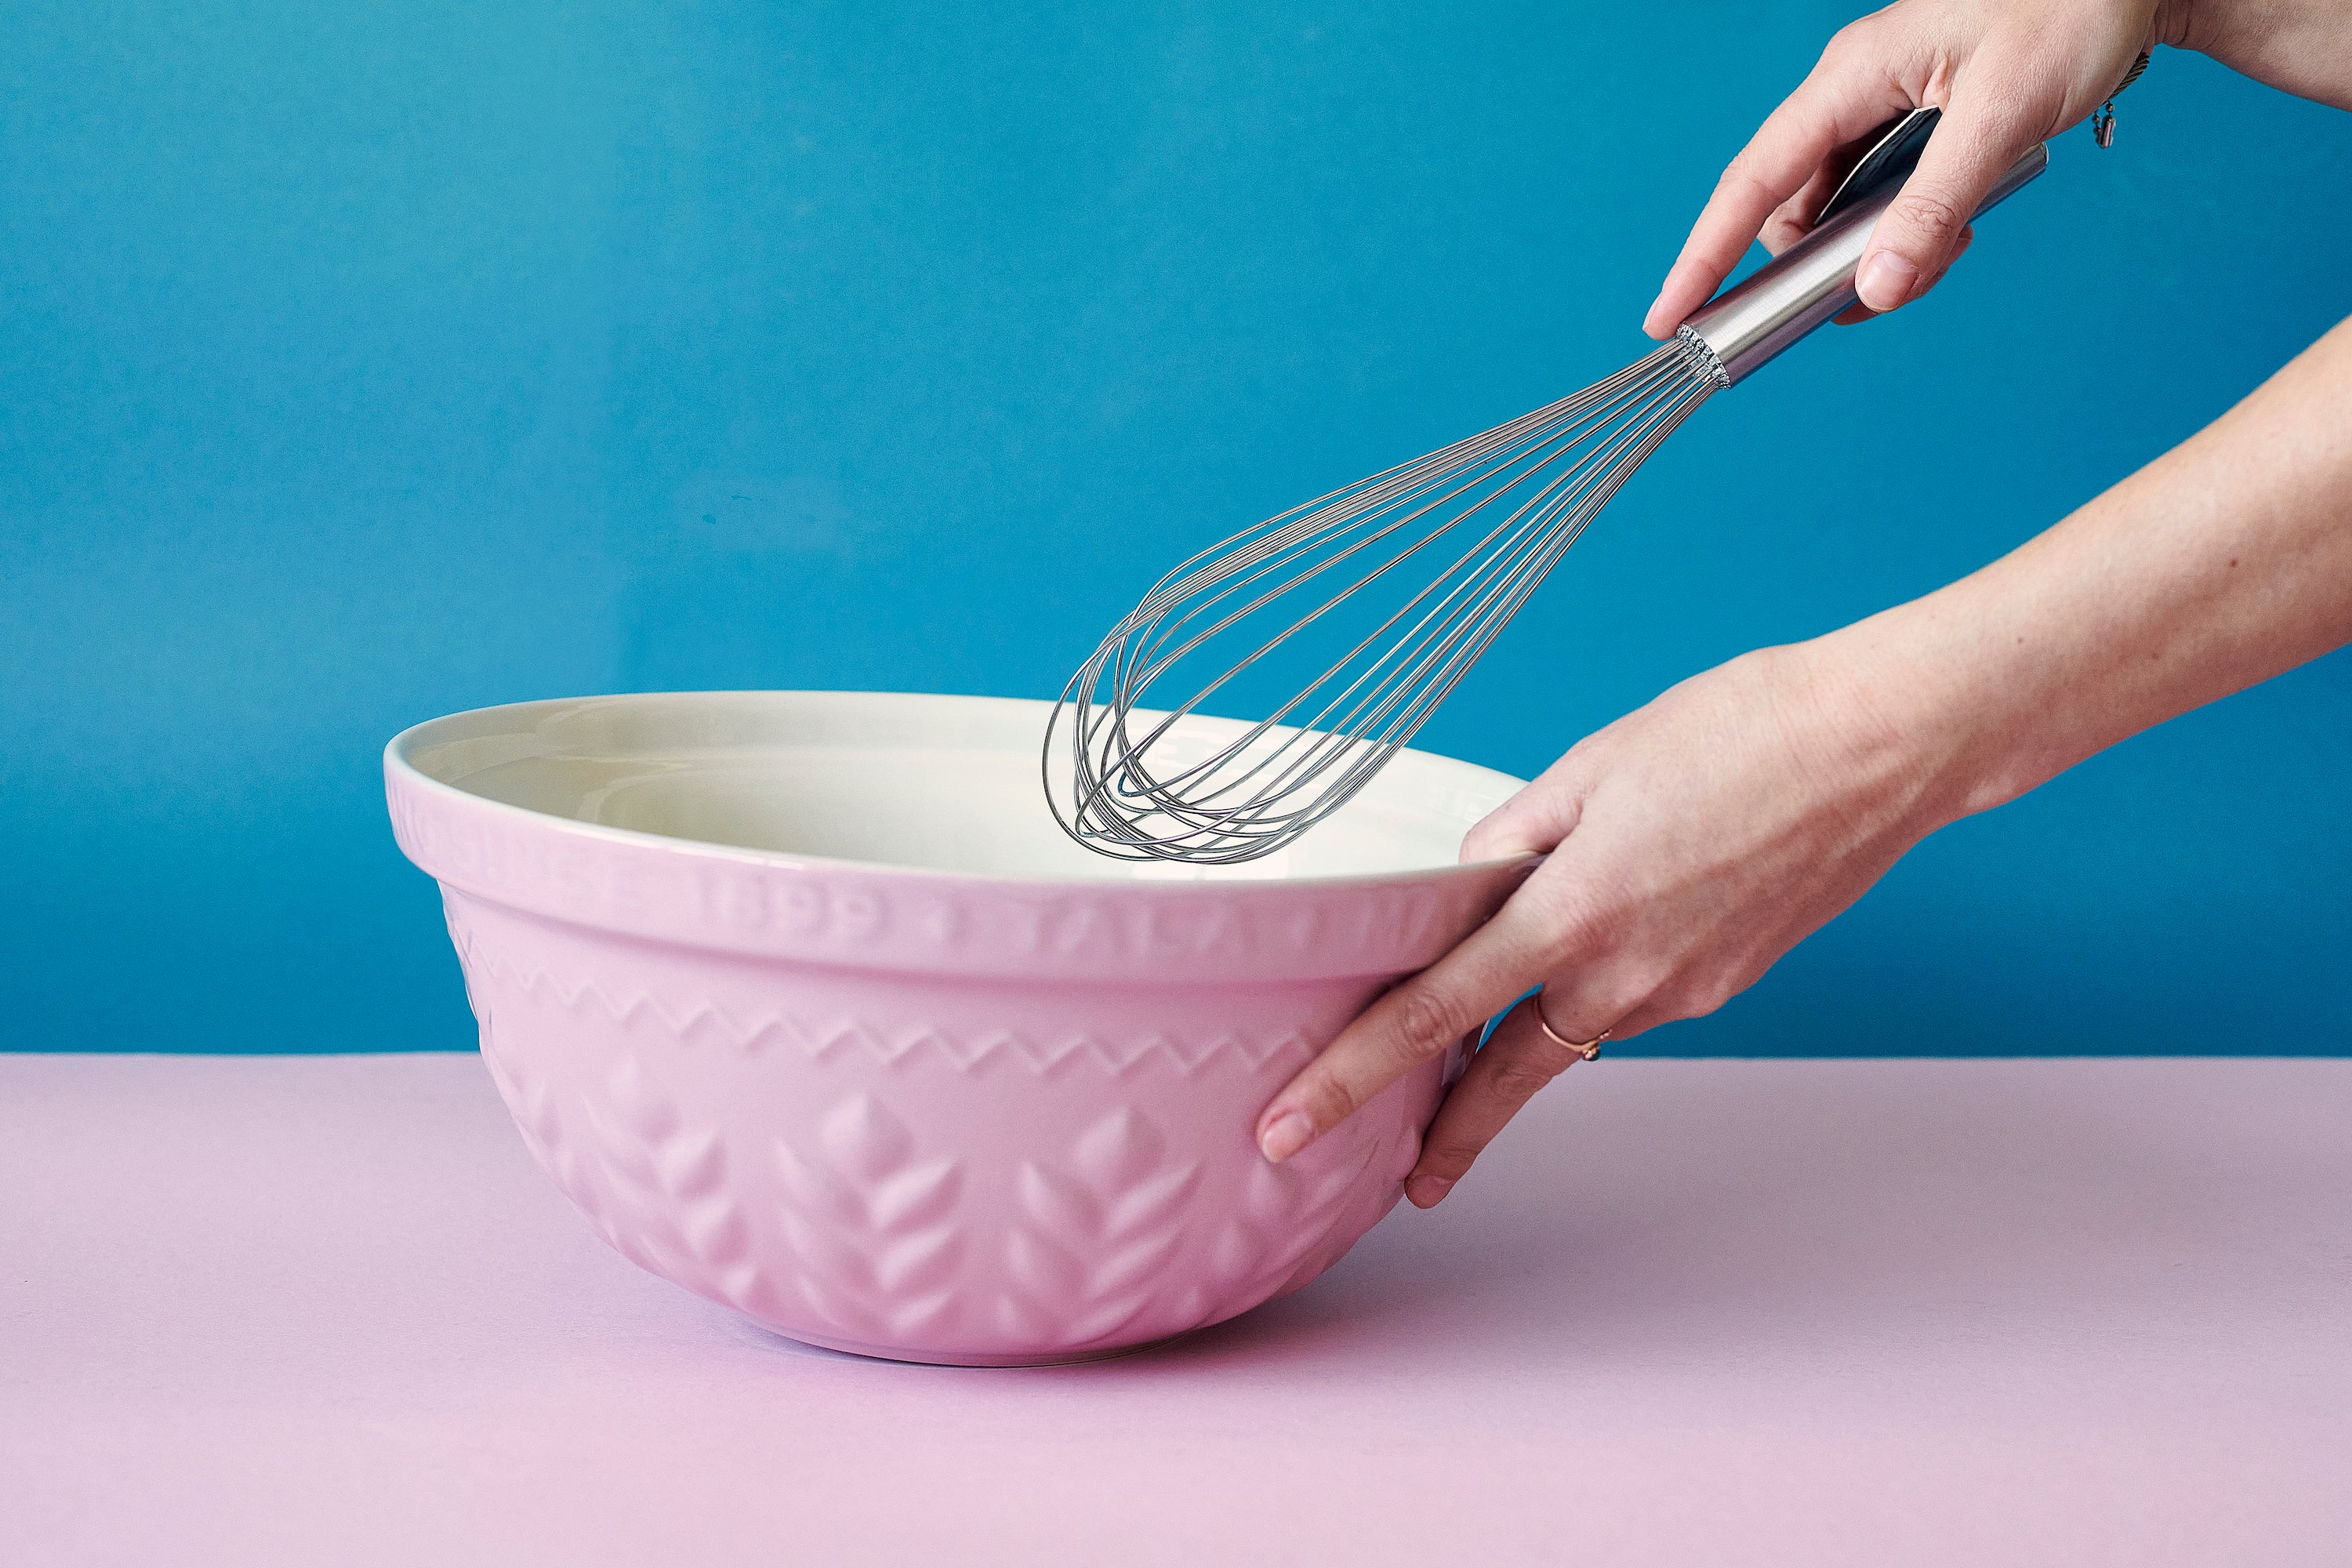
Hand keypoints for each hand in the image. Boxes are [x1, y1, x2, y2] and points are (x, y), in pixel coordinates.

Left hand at [1254, 640, 1967, 1204]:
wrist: (1883, 749)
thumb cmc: (1742, 730)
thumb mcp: (1594, 763)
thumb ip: (1514, 835)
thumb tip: (1465, 881)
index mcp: (1569, 911)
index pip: (1430, 1015)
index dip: (1349, 1080)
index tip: (1289, 1129)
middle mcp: (1622, 973)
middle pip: (1501, 1076)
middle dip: (1439, 1137)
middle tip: (1392, 1183)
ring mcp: (1679, 991)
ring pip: (1568, 1034)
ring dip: (1517, 1050)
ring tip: (1473, 1049)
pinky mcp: (1722, 986)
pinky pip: (1628, 1002)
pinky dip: (1592, 993)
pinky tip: (1600, 944)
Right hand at [1642, 0, 2169, 335]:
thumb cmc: (2074, 10)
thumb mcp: (2003, 116)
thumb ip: (1933, 207)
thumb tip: (1876, 289)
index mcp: (1852, 76)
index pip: (1753, 179)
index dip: (1704, 253)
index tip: (1669, 317)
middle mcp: (1854, 90)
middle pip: (1794, 205)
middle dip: (1818, 265)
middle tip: (1864, 305)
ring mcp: (1884, 107)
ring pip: (1841, 208)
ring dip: (1877, 250)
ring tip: (1949, 251)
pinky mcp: (1917, 122)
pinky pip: (1882, 196)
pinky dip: (1908, 231)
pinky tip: (1957, 232)